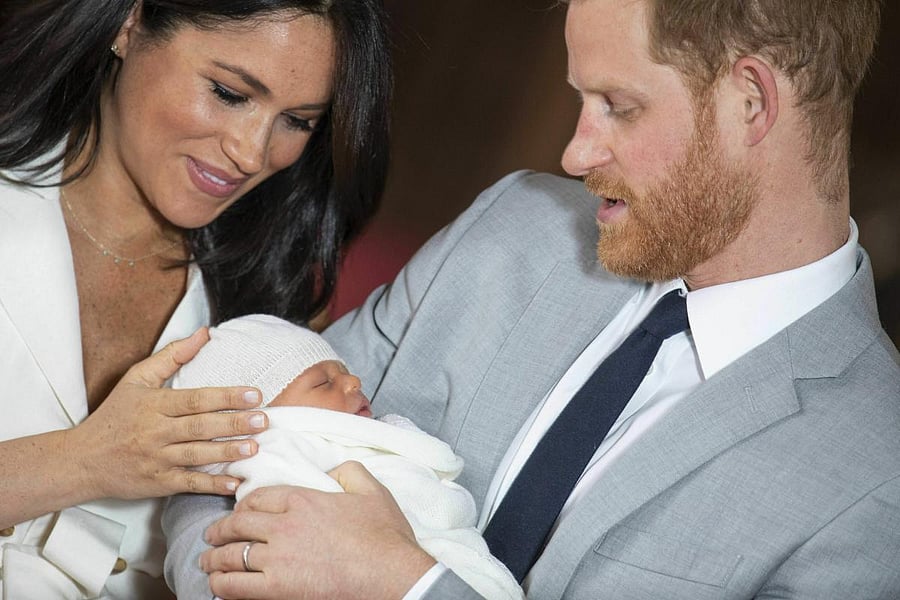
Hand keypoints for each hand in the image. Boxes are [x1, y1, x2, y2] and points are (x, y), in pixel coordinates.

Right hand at [69, 328, 268, 498]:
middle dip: (234, 423)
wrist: (82, 460)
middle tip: (263, 420)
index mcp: (154, 405)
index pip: (195, 399)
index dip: (226, 397)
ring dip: (227, 452)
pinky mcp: (157, 483)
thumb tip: (205, 333)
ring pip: (196, 455)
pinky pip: (187, 484)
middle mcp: (155, 432)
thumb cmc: (115, 415)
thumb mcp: (137, 379)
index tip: (255, 394)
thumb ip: (172, 355)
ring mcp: (156, 459)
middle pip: (200, 426)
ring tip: (254, 447)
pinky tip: (234, 483)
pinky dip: (211, 485)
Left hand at [201, 462, 436, 599]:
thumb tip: (334, 468)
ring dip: (214, 557)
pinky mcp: (278, 588)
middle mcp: (285, 525)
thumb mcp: (372, 490)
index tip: (239, 511)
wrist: (392, 574)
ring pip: (231, 554)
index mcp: (304, 499)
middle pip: (238, 523)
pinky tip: (218, 584)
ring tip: (207, 561)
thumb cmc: (385, 536)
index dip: (243, 504)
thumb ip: (350, 471)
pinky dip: (222, 584)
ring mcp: (278, 557)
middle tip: (212, 535)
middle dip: (220, 529)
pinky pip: (236, 585)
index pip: (258, 497)